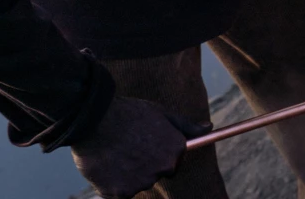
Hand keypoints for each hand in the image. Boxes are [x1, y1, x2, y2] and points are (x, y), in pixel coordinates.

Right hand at [71, 95, 211, 198]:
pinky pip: (119, 194)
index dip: (157, 153)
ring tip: (115, 153)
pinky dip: (112, 184)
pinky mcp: (122, 193)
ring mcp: (143, 182)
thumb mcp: (162, 114)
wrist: (94, 119)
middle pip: (155, 174)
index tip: (145, 144)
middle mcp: (164, 168)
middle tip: (128, 148)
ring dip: (127, 175)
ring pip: (137, 184)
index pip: (172, 162)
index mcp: (176, 150)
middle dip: (143, 165)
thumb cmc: (129, 113)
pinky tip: (107, 165)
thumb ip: (186, 126)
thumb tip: (209, 128)